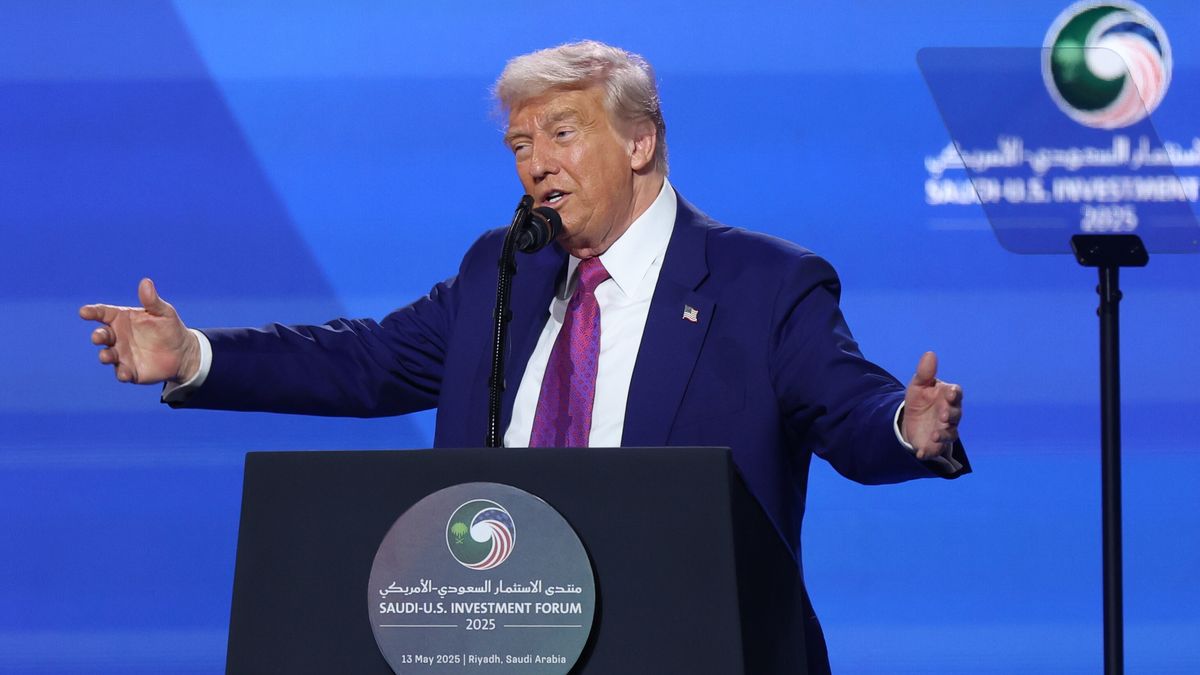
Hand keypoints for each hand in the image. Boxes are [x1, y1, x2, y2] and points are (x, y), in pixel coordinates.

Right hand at [79, 278, 199, 383]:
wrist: (182, 352)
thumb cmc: (169, 328)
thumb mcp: (163, 312)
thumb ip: (152, 301)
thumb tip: (146, 282)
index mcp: (122, 319)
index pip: (103, 313)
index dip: (92, 312)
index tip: (84, 312)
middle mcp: (117, 337)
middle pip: (102, 335)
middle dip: (98, 336)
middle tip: (99, 337)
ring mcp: (121, 354)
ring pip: (107, 355)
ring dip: (105, 356)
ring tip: (106, 356)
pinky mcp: (130, 371)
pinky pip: (122, 373)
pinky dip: (121, 374)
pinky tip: (124, 374)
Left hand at [901, 351, 962, 460]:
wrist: (910, 420)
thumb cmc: (920, 399)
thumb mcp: (918, 385)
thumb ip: (925, 372)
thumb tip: (930, 353)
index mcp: (948, 397)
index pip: (956, 394)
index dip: (955, 394)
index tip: (950, 392)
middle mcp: (950, 414)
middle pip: (956, 414)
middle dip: (951, 414)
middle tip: (943, 415)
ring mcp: (945, 430)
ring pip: (950, 433)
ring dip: (944, 434)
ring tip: (935, 434)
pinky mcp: (936, 444)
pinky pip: (935, 449)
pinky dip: (929, 451)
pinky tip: (920, 453)